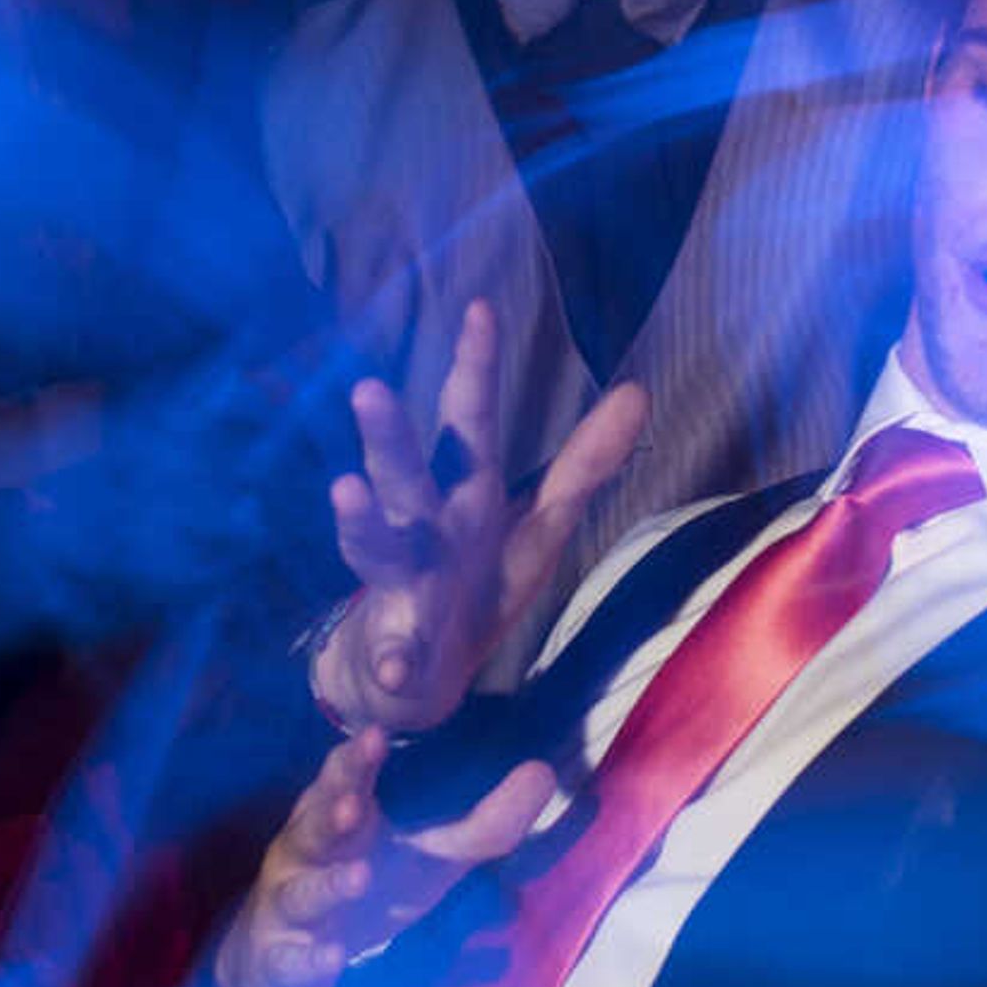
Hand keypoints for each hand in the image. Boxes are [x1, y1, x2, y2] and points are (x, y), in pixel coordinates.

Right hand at [214, 729, 557, 986]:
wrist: (284, 968)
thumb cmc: (367, 891)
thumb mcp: (429, 859)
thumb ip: (483, 823)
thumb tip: (545, 770)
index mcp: (338, 819)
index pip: (345, 780)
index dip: (357, 759)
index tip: (375, 734)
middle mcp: (306, 855)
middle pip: (315, 826)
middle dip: (332, 808)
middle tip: (356, 800)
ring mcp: (288, 907)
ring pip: (302, 892)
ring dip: (328, 885)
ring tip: (359, 876)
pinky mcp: (279, 960)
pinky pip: (290, 958)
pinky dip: (308, 958)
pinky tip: (330, 956)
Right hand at [313, 298, 648, 736]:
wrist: (406, 677)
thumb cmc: (475, 583)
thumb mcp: (540, 524)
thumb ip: (585, 463)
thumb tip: (639, 390)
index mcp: (465, 496)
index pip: (468, 424)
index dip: (476, 370)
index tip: (481, 309)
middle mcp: (424, 530)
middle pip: (407, 475)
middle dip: (389, 436)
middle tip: (368, 388)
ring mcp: (402, 588)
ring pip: (376, 548)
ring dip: (362, 523)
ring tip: (346, 491)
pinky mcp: (396, 650)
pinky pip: (392, 655)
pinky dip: (389, 659)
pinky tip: (389, 663)